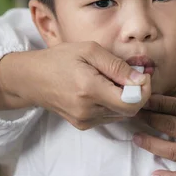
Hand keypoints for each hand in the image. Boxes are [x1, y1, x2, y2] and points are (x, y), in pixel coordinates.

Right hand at [0, 42, 150, 129]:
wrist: (30, 78)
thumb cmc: (60, 59)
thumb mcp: (89, 50)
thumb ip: (117, 66)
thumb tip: (140, 79)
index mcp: (89, 90)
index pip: (131, 102)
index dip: (144, 90)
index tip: (143, 75)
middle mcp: (87, 110)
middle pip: (129, 110)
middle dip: (137, 93)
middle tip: (131, 75)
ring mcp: (84, 120)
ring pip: (120, 114)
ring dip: (124, 98)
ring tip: (112, 79)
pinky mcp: (82, 125)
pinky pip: (109, 116)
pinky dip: (113, 103)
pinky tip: (103, 88)